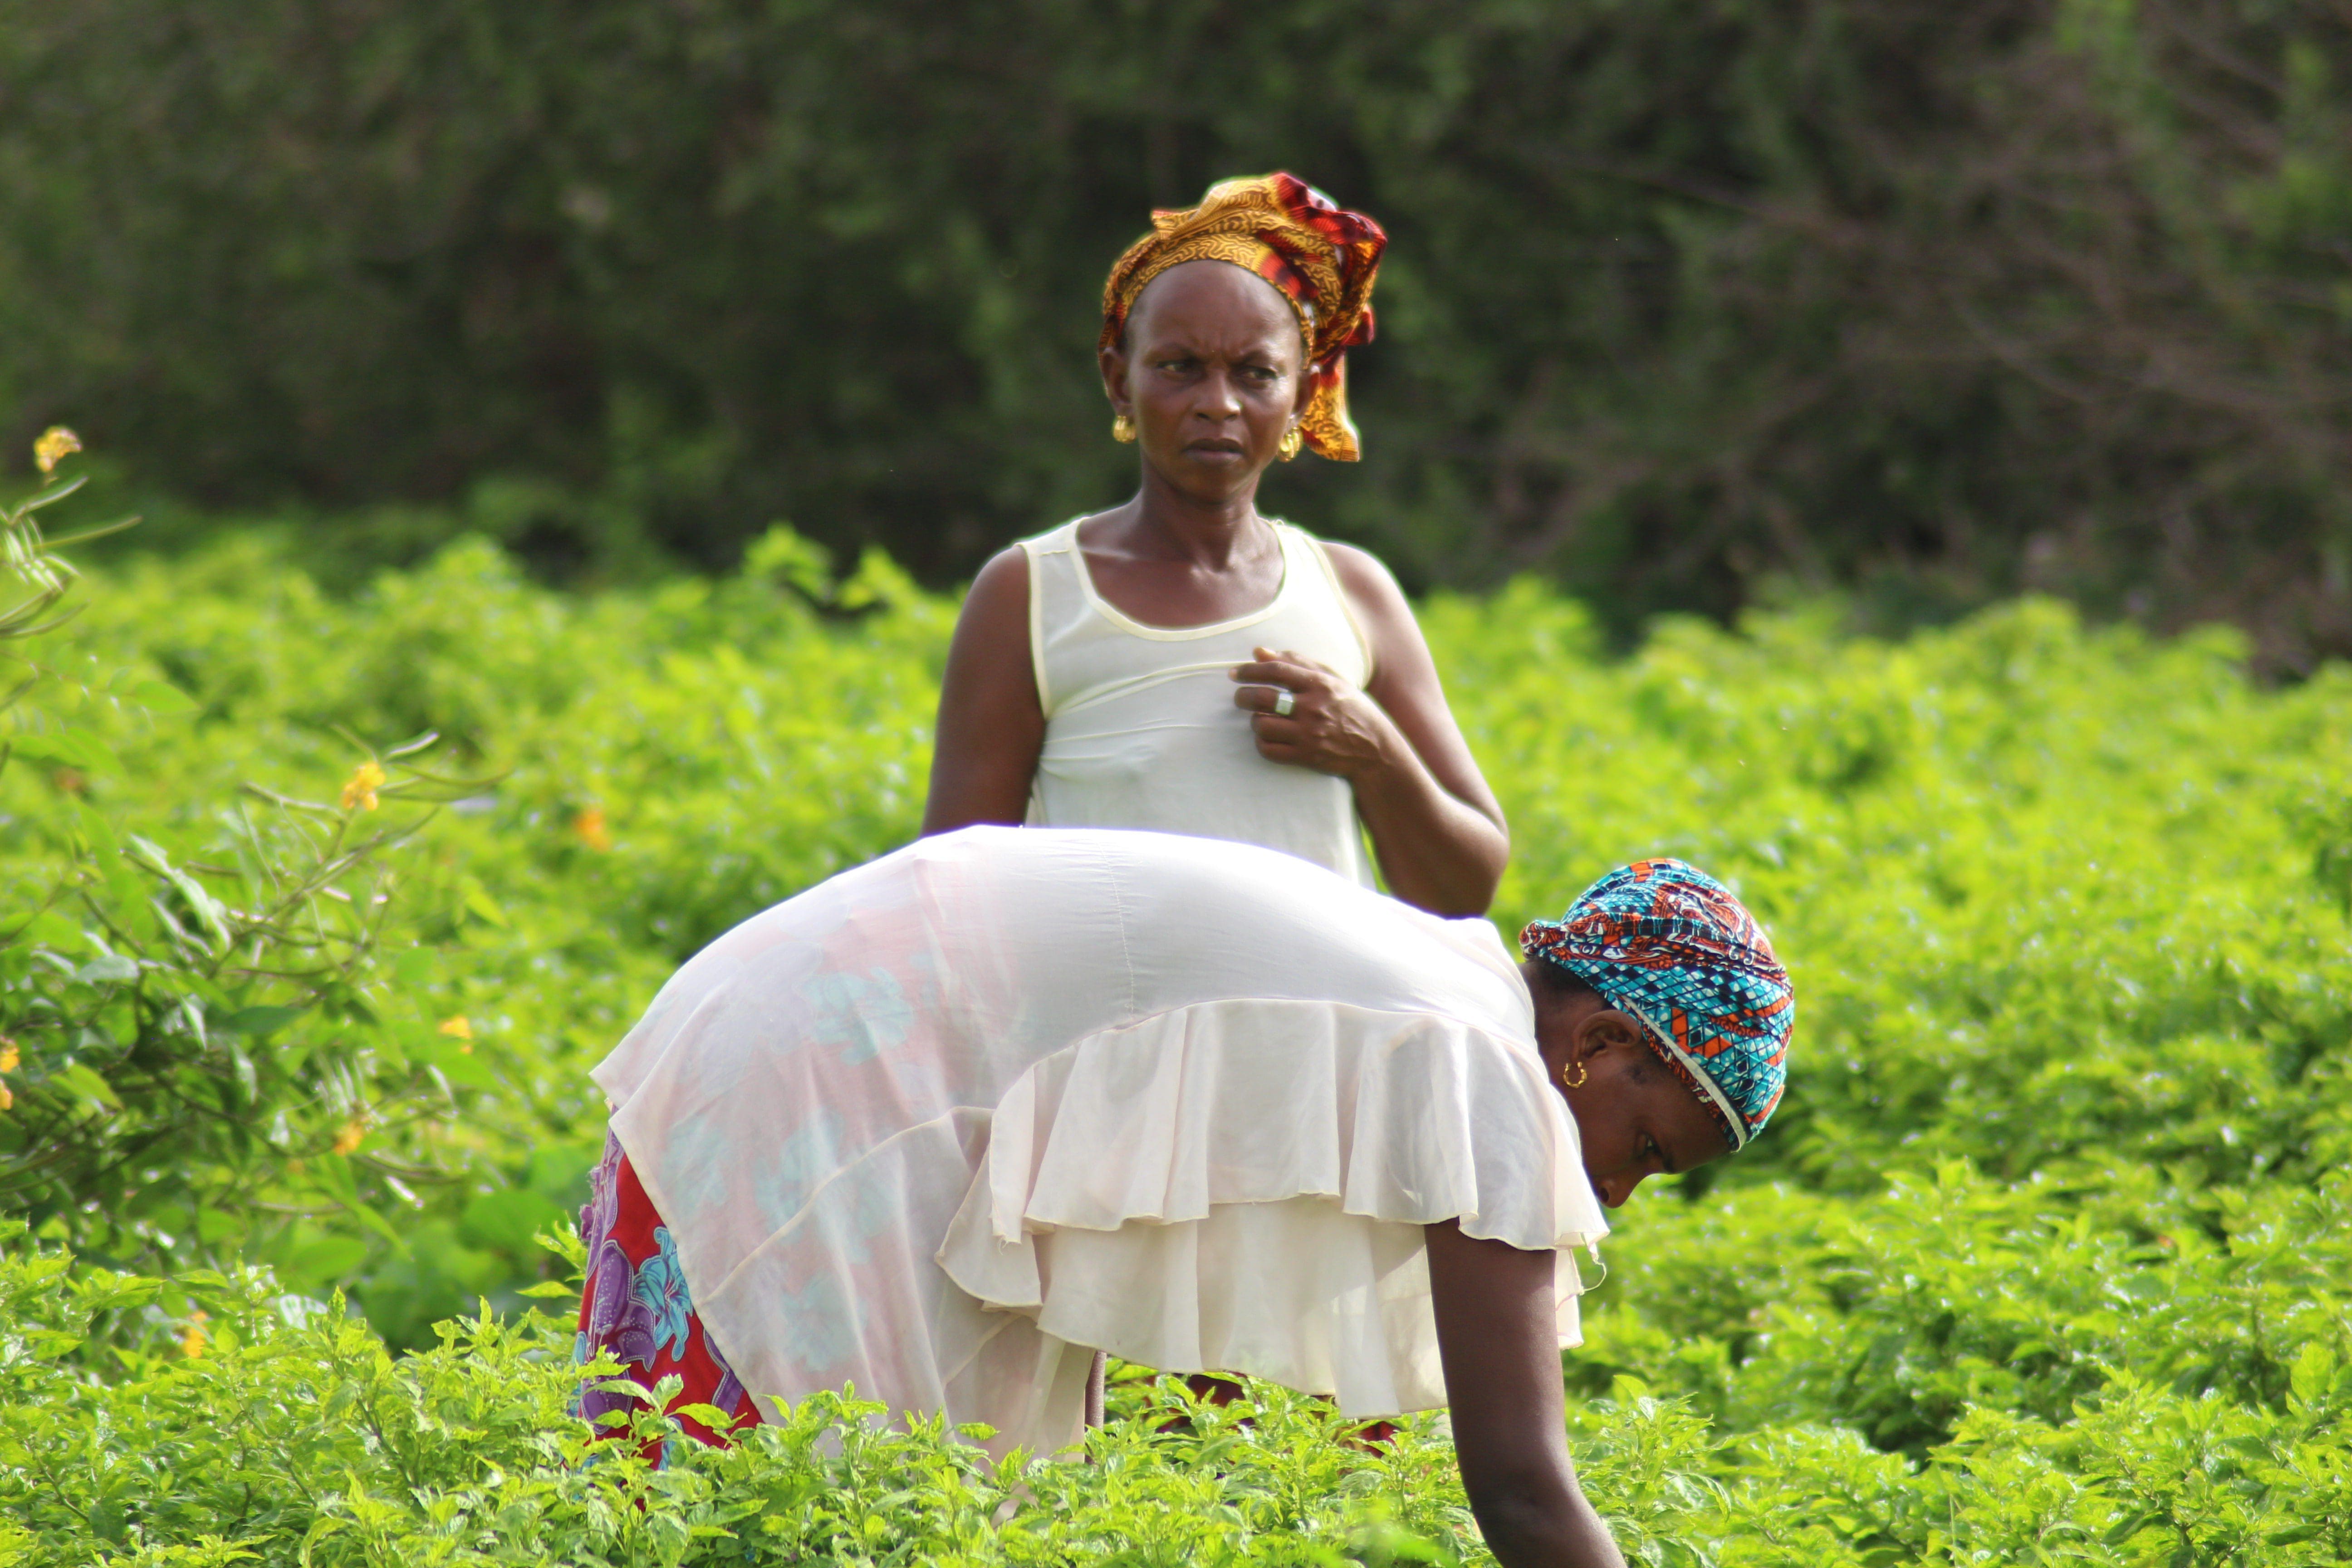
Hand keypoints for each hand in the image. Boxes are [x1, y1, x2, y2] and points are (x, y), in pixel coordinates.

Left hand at [1231, 646, 1396, 778]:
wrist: (1376, 751)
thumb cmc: (1352, 710)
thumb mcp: (1333, 680)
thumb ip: (1297, 664)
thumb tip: (1259, 652)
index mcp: (1321, 684)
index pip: (1276, 670)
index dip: (1250, 670)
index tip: (1235, 673)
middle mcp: (1314, 708)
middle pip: (1262, 697)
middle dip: (1243, 696)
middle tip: (1240, 697)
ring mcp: (1309, 734)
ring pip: (1261, 724)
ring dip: (1254, 721)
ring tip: (1261, 719)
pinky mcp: (1306, 756)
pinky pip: (1268, 749)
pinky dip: (1262, 743)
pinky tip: (1268, 738)